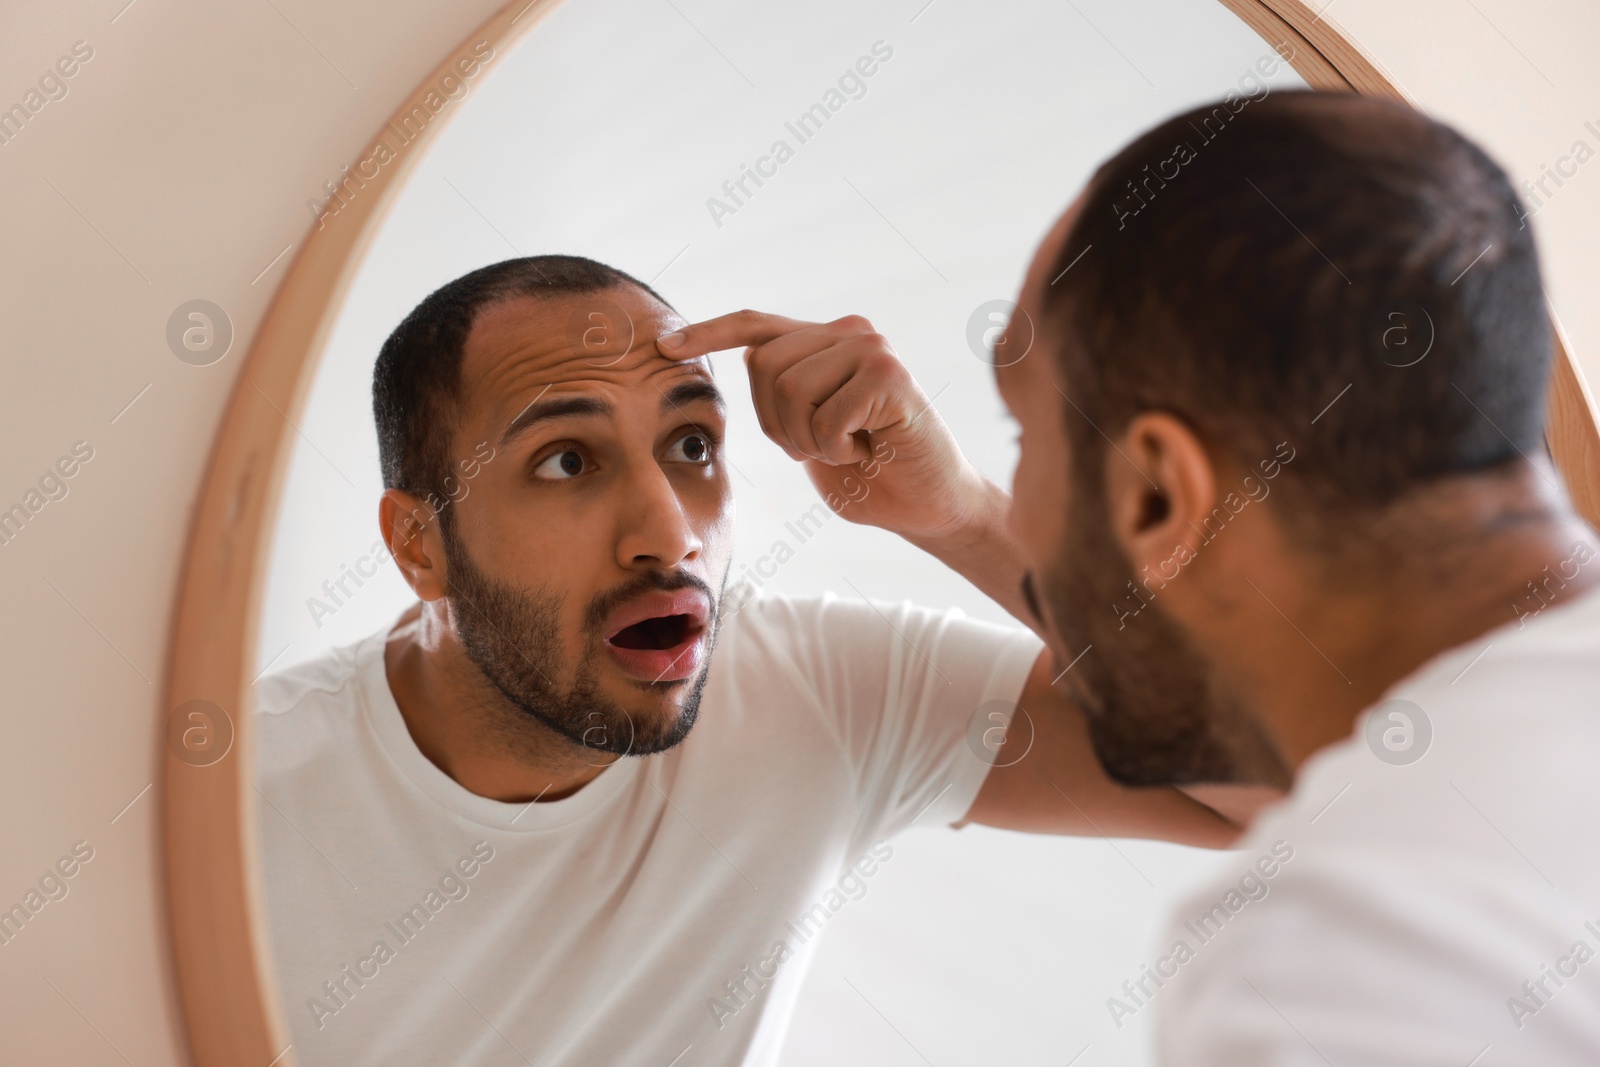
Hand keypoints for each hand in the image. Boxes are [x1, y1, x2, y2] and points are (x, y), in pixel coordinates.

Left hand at [656, 310, 985, 541]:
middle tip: (823, 448)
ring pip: (790, 390)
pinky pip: (825, 417)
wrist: (929, 505)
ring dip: (810, 439)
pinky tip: (869, 450)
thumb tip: (741, 365)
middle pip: (764, 366)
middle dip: (779, 424)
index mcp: (826, 342)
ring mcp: (872, 349)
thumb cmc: (871, 475)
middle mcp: (849, 333)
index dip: (708, 334)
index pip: (755, 327)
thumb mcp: (809, 432)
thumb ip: (781, 397)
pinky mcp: (889, 375)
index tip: (664, 347)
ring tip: (849, 447)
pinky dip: (837, 448)